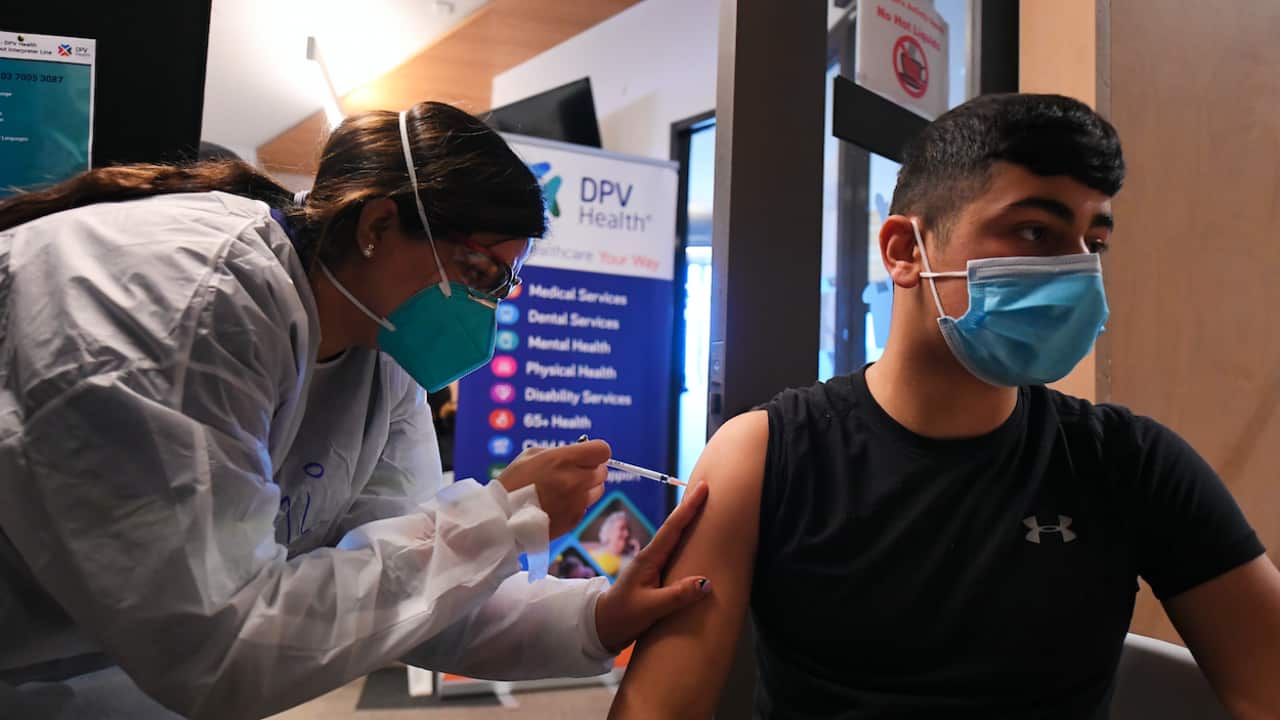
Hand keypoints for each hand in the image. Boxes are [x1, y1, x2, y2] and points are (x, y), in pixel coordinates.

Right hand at [498, 440, 608, 538]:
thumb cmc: (513, 483)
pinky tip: (560, 504)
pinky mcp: (575, 519)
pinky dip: (578, 503)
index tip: (587, 454)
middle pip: (602, 471)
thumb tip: (577, 453)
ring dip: (588, 487)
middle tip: (574, 472)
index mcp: (563, 460)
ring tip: (568, 489)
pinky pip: (586, 506)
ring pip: (598, 490)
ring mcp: (576, 502)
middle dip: (591, 469)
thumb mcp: (530, 455)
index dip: (596, 451)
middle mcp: (574, 481)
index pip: (601, 450)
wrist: (502, 518)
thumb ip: (558, 452)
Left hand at [594, 482, 711, 652]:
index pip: (672, 528)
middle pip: (676, 526)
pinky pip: (677, 553)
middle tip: (709, 487)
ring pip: (677, 539)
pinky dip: (689, 541)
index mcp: (649, 559)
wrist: (603, 626)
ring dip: (691, 522)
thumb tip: (706, 583)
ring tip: (709, 508)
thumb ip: (676, 596)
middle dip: (692, 507)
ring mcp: (655, 565)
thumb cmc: (622, 616)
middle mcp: (652, 557)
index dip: (689, 507)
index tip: (703, 487)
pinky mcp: (658, 575)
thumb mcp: (649, 608)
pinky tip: (698, 540)